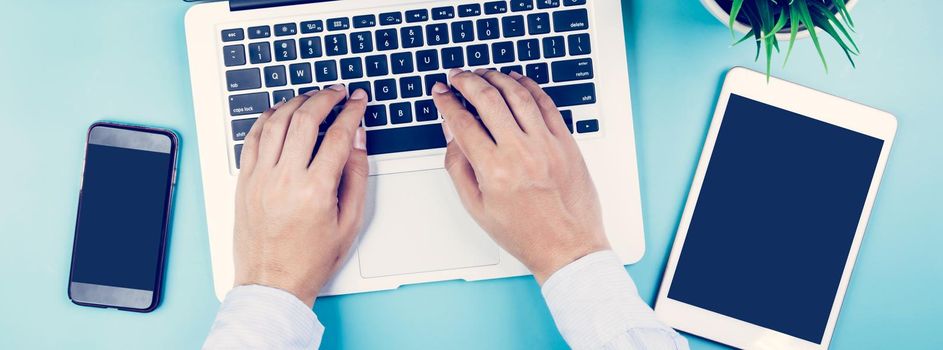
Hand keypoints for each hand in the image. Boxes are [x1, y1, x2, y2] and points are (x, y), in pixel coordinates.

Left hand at [232, 85, 368, 306]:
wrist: (272, 283)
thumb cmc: (310, 260)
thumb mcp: (349, 223)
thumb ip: (356, 177)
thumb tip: (357, 141)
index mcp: (315, 191)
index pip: (338, 136)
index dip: (352, 113)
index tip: (358, 102)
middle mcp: (285, 180)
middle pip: (306, 120)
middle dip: (325, 98)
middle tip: (338, 93)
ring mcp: (260, 178)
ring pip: (277, 122)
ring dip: (297, 102)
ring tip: (312, 97)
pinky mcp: (244, 181)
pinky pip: (253, 137)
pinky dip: (268, 117)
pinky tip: (281, 111)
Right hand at [432, 69, 610, 284]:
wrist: (567, 247)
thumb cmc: (524, 233)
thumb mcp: (477, 206)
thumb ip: (458, 166)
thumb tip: (451, 132)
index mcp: (494, 171)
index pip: (463, 122)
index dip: (447, 102)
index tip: (441, 92)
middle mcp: (521, 153)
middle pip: (488, 99)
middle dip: (468, 81)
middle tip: (458, 76)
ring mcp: (546, 145)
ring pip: (518, 94)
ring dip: (497, 78)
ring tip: (484, 74)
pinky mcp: (566, 143)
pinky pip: (546, 104)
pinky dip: (529, 87)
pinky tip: (517, 81)